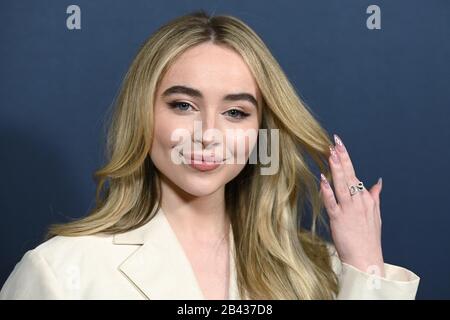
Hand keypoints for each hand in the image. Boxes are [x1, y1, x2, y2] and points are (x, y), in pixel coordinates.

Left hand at [320, 134, 384, 276]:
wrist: (366, 259)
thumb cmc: (368, 238)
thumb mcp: (375, 215)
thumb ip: (375, 196)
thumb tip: (378, 182)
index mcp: (366, 198)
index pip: (354, 174)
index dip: (346, 158)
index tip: (339, 144)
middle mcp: (359, 201)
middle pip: (349, 175)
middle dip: (341, 157)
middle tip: (335, 142)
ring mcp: (349, 210)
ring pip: (341, 185)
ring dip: (336, 169)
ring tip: (330, 154)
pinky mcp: (339, 219)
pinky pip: (332, 203)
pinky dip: (327, 191)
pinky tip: (323, 180)